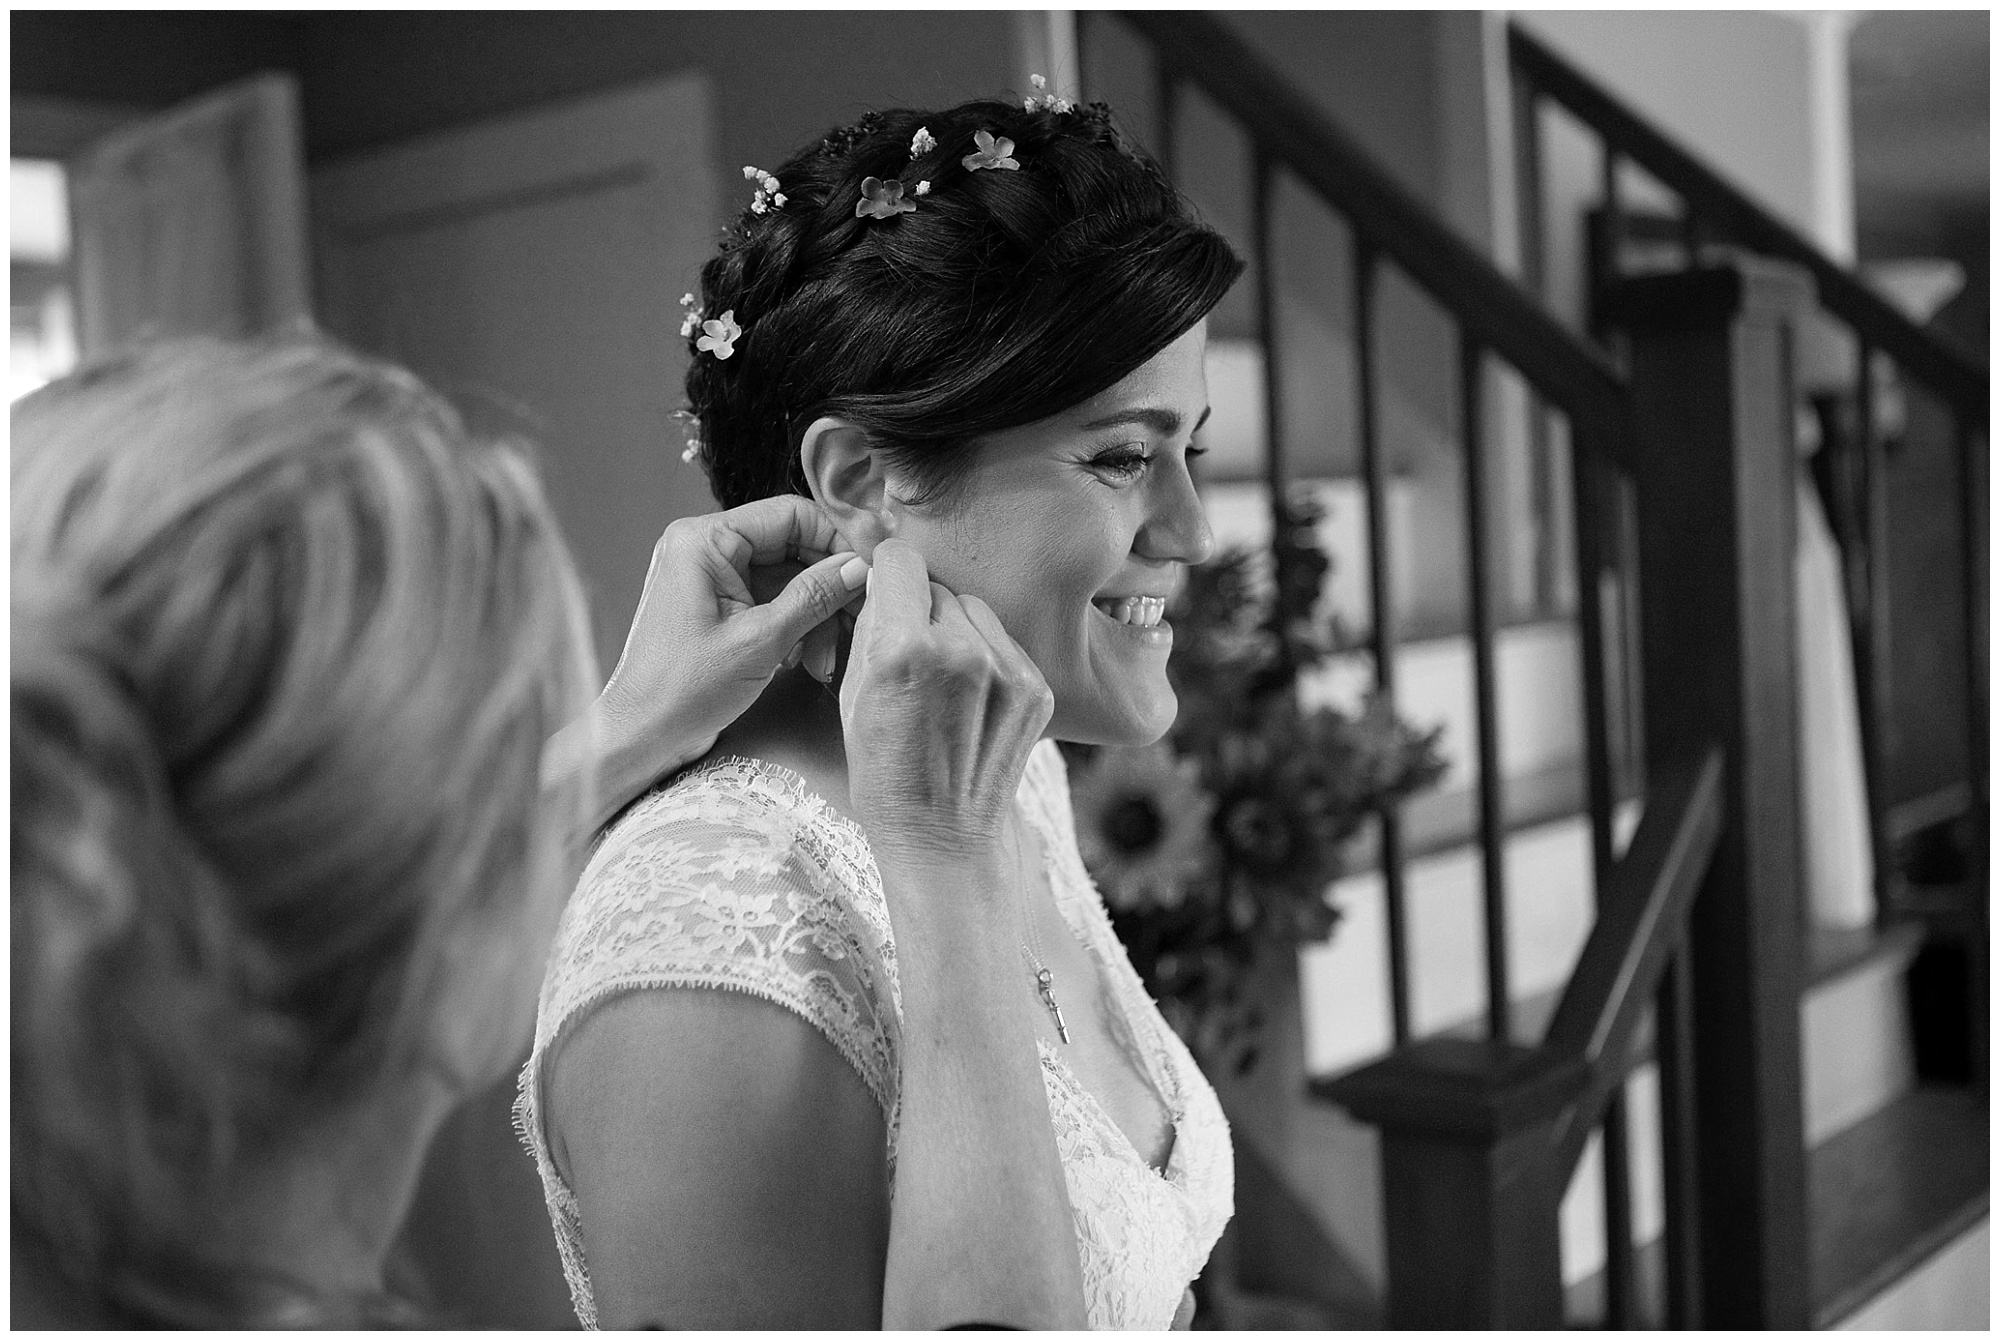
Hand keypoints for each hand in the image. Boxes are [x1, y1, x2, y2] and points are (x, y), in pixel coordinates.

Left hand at [555, 497, 868, 833]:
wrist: (642, 736)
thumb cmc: (683, 690)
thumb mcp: (761, 640)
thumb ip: (815, 596)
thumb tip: (859, 566)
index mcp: (704, 540)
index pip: (790, 515)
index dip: (836, 541)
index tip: (870, 570)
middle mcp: (705, 548)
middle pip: (792, 548)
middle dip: (827, 589)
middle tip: (858, 621)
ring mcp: (711, 578)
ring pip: (787, 580)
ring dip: (814, 617)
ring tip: (824, 661)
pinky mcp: (718, 607)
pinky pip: (771, 602)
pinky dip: (795, 628)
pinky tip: (804, 662)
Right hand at [839, 539, 1052, 872]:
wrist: (944, 838)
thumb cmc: (885, 772)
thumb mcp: (853, 696)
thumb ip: (870, 627)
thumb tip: (882, 574)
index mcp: (904, 649)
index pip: (899, 560)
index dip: (886, 574)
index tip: (885, 591)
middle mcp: (961, 650)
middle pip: (937, 585)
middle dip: (919, 609)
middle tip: (911, 655)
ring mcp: (1006, 669)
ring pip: (973, 608)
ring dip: (956, 629)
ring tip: (943, 680)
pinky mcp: (1035, 687)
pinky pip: (1003, 642)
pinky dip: (986, 657)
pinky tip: (971, 700)